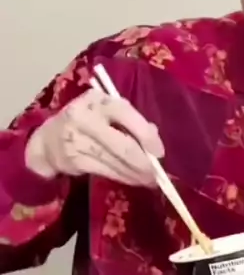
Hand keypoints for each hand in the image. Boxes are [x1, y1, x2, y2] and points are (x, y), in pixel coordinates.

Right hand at [25, 89, 163, 185]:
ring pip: (115, 162)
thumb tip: (154, 136)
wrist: (47, 138)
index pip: (128, 116)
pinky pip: (105, 171)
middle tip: (156, 174)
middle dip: (143, 162)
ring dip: (135, 174)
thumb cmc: (88, 118)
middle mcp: (87, 119)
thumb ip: (130, 118)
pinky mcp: (74, 161)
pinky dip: (122, 177)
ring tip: (149, 180)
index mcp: (100, 100)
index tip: (159, 152)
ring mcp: (78, 141)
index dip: (147, 136)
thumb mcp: (107, 109)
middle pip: (123, 146)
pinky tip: (132, 179)